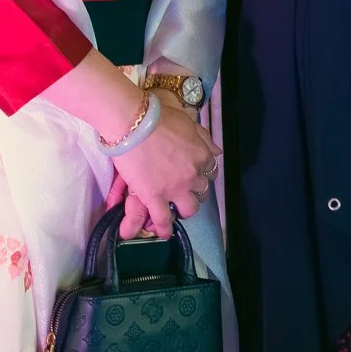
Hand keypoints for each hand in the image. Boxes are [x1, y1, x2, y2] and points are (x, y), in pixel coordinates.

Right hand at [109, 92, 220, 239]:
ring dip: (185, 210)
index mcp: (203, 156)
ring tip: (177, 210)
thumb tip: (216, 151)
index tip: (194, 175)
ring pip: (189, 208)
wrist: (134, 124)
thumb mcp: (189, 123)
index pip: (210, 171)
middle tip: (185, 192)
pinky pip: (164, 219)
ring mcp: (175, 188)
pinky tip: (164, 233)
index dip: (202, 174)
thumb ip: (204, 139)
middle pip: (202, 191)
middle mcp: (194, 175)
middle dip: (195, 192)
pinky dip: (165, 228)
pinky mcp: (155, 197)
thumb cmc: (159, 118)